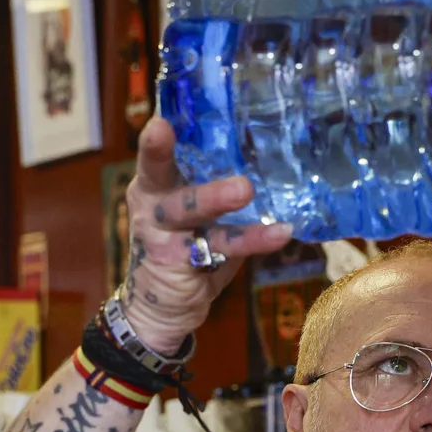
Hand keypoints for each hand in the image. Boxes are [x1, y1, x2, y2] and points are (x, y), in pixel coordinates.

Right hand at [120, 117, 293, 353]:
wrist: (160, 312)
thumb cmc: (185, 249)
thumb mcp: (194, 214)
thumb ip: (214, 186)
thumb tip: (269, 153)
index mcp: (153, 184)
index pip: (154, 153)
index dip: (156, 136)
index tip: (160, 119)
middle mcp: (151, 204)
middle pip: (158, 174)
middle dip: (164, 154)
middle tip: (174, 133)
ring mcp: (161, 236)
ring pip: (189, 210)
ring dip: (215, 198)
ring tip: (244, 189)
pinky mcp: (180, 263)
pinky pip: (223, 247)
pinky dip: (254, 239)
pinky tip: (280, 232)